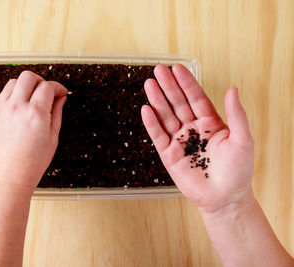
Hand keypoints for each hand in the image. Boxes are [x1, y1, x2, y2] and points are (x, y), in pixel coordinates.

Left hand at [0, 71, 67, 189]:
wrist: (9, 177)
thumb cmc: (32, 163)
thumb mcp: (53, 138)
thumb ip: (57, 113)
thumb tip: (60, 98)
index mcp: (36, 114)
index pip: (48, 87)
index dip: (58, 87)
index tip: (61, 92)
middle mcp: (17, 108)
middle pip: (29, 77)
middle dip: (41, 81)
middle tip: (47, 92)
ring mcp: (2, 110)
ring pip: (13, 82)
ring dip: (26, 85)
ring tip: (32, 98)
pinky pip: (3, 94)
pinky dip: (13, 94)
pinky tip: (20, 105)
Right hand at [141, 64, 253, 213]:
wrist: (225, 198)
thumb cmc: (238, 171)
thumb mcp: (242, 140)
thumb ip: (236, 114)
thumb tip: (233, 89)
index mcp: (210, 122)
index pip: (196, 98)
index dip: (187, 83)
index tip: (177, 68)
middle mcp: (193, 129)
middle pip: (178, 103)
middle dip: (168, 86)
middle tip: (158, 70)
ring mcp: (180, 141)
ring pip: (166, 116)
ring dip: (157, 100)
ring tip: (149, 84)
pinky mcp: (169, 155)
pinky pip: (158, 136)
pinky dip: (152, 123)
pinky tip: (146, 109)